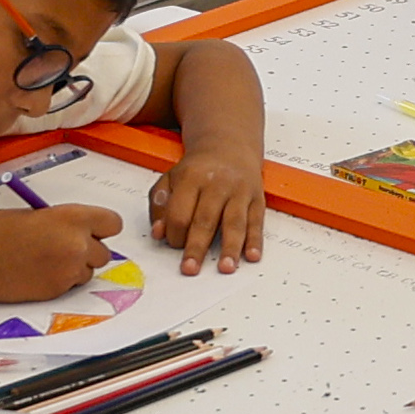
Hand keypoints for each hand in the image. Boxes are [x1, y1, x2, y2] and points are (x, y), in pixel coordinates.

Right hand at [0, 202, 126, 304]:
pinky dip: (60, 280)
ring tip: (46, 260)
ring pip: (88, 272)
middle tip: (64, 247)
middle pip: (104, 253)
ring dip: (75, 267)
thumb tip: (76, 231)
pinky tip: (37, 272)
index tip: (93, 229)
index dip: (102, 228)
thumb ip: (62, 222)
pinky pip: (70, 286)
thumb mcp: (35, 215)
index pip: (113, 223)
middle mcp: (76, 245)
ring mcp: (68, 271)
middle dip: (88, 250)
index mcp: (72, 218)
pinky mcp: (57, 291)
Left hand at [151, 144, 265, 272]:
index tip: (174, 244)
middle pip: (205, 219)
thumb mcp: (170, 178)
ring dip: (230, 247)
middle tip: (190, 268)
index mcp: (192, 178)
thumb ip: (159, 204)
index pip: (180, 212)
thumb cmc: (198, 168)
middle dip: (197, 247)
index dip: (174, 233)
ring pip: (234, 222)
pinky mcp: (257, 199)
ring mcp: (239, 191)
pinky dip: (255, 240)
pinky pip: (256, 222)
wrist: (230, 145)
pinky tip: (252, 255)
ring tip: (225, 267)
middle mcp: (217, 184)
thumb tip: (158, 232)